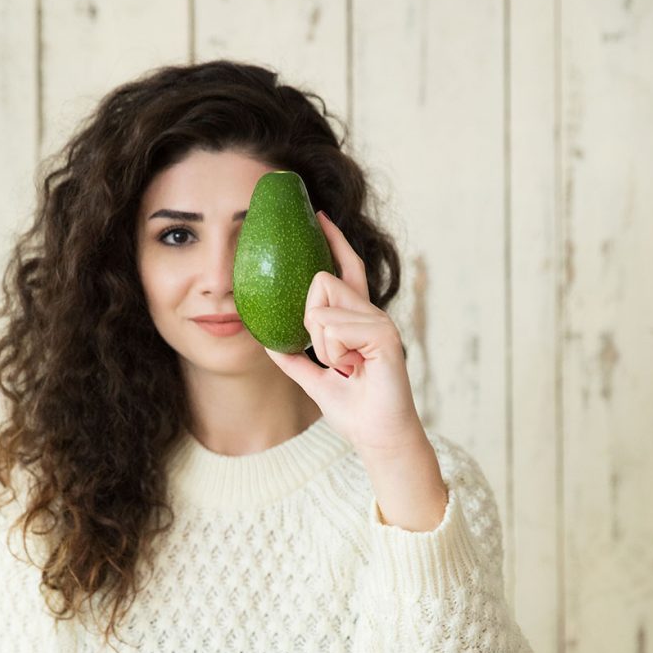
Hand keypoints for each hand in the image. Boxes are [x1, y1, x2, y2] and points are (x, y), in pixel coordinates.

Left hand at [264, 211, 426, 457]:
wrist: (377, 435)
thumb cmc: (354, 410)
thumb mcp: (313, 380)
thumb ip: (294, 359)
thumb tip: (268, 343)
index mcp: (356, 319)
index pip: (346, 269)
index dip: (333, 242)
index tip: (320, 216)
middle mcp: (370, 313)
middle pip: (322, 282)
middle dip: (311, 322)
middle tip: (332, 358)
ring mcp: (379, 321)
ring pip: (323, 309)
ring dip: (323, 346)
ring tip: (345, 367)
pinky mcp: (384, 334)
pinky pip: (335, 328)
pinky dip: (335, 352)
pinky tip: (353, 368)